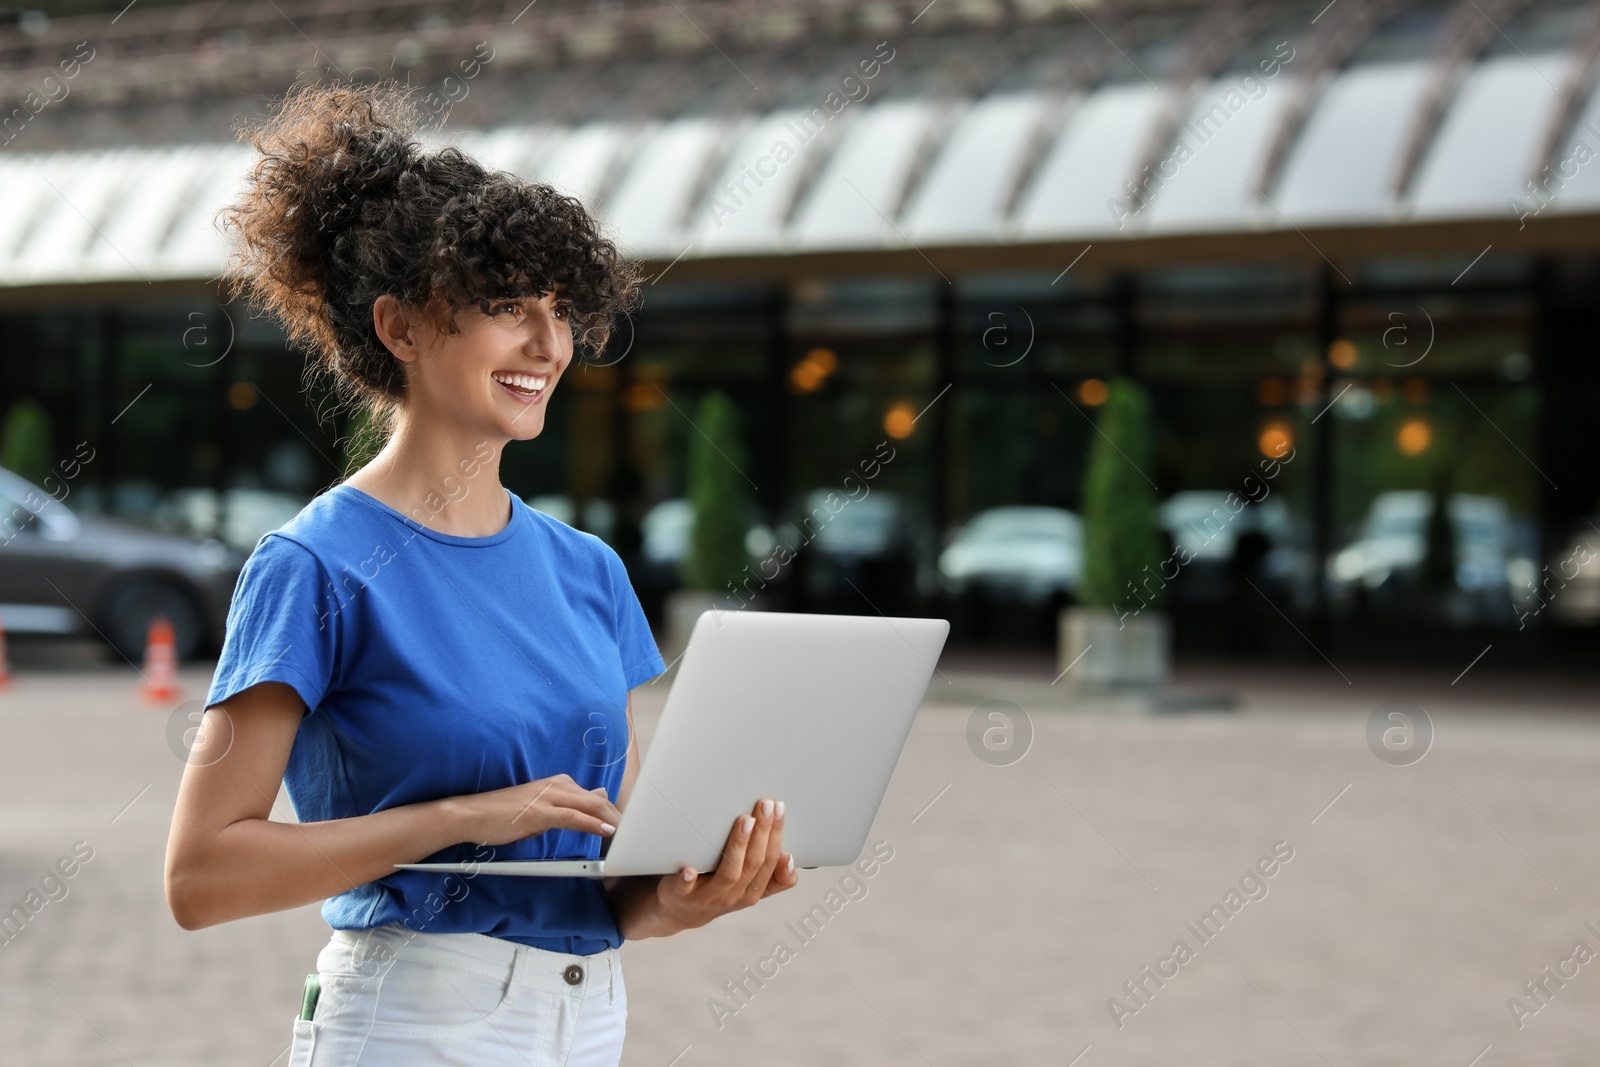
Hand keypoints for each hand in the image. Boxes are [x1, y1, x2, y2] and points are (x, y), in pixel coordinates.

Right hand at [446, 775, 619, 846]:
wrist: (472, 814)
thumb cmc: (504, 814)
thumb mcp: (542, 806)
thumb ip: (570, 803)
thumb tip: (598, 794)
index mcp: (558, 784)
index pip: (595, 796)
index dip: (614, 810)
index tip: (630, 823)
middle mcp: (557, 786)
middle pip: (598, 799)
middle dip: (620, 815)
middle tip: (639, 830)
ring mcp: (549, 797)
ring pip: (590, 805)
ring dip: (612, 820)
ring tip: (630, 833)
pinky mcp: (540, 812)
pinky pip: (574, 817)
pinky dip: (593, 824)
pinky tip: (608, 831)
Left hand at [653, 797, 798, 931]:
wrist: (681, 912)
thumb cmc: (718, 889)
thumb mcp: (750, 888)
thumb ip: (774, 877)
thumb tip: (790, 858)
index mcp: (752, 891)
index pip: (770, 861)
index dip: (777, 835)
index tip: (780, 810)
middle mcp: (733, 896)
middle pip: (753, 863)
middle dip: (763, 832)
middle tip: (766, 804)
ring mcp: (707, 897)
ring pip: (729, 873)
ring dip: (738, 846)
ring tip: (745, 820)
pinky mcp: (681, 896)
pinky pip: (685, 889)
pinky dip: (688, 880)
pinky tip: (690, 869)